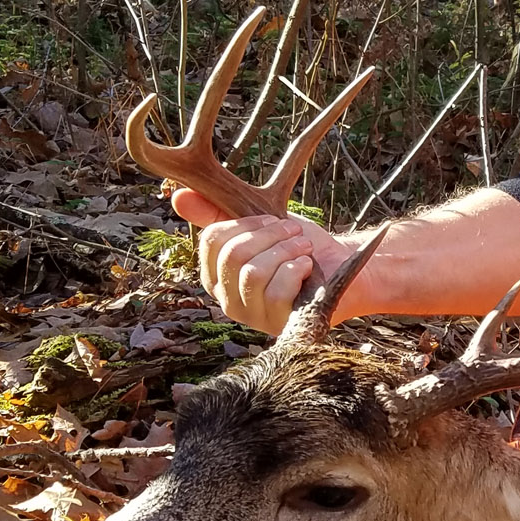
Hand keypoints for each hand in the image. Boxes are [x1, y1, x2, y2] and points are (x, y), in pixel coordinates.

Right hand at [171, 186, 367, 335]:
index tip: (273, 219)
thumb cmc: (298, 248)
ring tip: (303, 248)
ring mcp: (252, 317)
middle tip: (294, 231)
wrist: (342, 270)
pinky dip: (296, 270)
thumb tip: (178, 195)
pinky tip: (308, 268)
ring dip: (285, 251)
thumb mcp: (260, 224)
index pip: (212, 241)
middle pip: (233, 255)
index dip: (245, 224)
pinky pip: (276, 292)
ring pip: (254, 273)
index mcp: (217, 275)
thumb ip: (219, 212)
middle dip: (270, 235)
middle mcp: (228, 300)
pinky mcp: (279, 325)